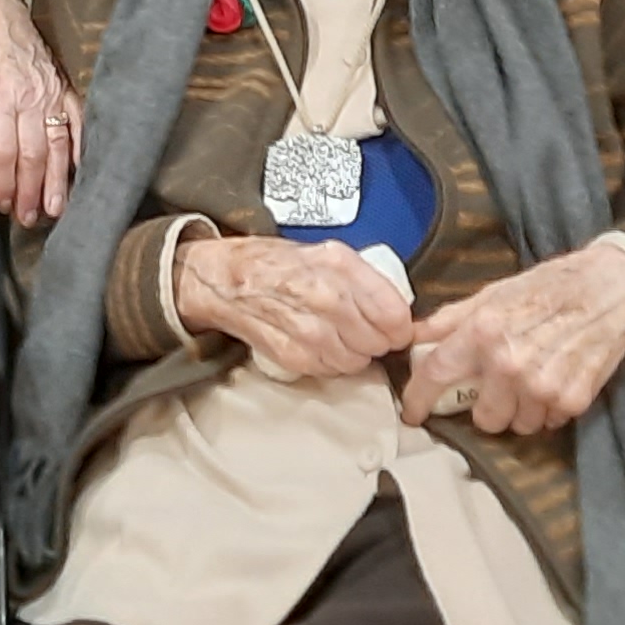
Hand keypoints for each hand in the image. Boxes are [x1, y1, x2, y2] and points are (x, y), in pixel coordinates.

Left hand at [0, 0, 75, 219]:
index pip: (2, 153)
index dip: (3, 184)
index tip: (2, 204)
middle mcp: (28, 96)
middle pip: (33, 155)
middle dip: (31, 192)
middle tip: (28, 218)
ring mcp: (50, 91)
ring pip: (59, 144)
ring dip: (58, 180)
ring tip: (56, 208)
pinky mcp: (64, 85)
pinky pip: (78, 121)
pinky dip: (82, 147)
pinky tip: (82, 170)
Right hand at [172, 233, 416, 382]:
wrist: (224, 278)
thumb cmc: (276, 264)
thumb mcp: (327, 254)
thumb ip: (365, 281)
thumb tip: (399, 312)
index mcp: (340, 266)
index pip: (394, 313)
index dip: (400, 326)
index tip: (395, 327)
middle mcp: (326, 297)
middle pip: (378, 341)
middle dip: (377, 340)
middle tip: (365, 331)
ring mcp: (308, 330)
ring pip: (357, 361)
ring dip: (354, 354)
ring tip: (340, 336)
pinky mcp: (292, 355)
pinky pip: (331, 370)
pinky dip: (330, 362)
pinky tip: (319, 344)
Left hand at [399, 243, 624, 434]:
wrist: (611, 287)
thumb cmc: (548, 286)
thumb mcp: (493, 294)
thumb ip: (450, 319)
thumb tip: (412, 337)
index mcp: (483, 331)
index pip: (436, 374)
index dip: (418, 398)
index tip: (413, 412)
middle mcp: (509, 364)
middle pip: (482, 418)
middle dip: (486, 406)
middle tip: (497, 388)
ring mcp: (542, 386)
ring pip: (516, 425)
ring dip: (519, 410)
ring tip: (531, 381)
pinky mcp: (572, 400)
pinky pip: (547, 423)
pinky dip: (547, 409)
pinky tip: (554, 381)